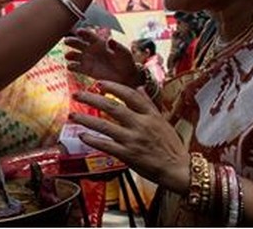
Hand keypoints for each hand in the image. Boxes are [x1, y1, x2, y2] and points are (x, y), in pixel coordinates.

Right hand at [65, 29, 138, 85]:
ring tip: (68, 56)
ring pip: (75, 55)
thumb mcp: (124, 53)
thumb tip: (110, 40)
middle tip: (67, 41)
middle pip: (78, 43)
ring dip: (70, 54)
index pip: (89, 35)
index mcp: (99, 42)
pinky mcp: (87, 70)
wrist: (127, 78)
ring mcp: (88, 60)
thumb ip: (117, 46)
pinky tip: (70, 67)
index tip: (78, 31)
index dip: (83, 32)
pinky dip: (72, 67)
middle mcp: (91, 49)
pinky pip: (77, 67)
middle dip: (72, 41)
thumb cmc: (126, 62)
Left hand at [71, 81, 189, 191]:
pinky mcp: (129, 156)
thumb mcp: (162, 120)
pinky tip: (82, 136)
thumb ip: (148, 104)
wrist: (179, 169)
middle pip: (112, 107)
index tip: (98, 83)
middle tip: (77, 95)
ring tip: (73, 115)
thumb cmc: (171, 145)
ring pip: (105, 126)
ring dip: (86, 120)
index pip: (128, 94)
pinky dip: (93, 140)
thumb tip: (139, 88)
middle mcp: (140, 124)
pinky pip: (106, 146)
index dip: (112, 87)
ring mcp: (133, 140)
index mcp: (150, 114)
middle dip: (92, 99)